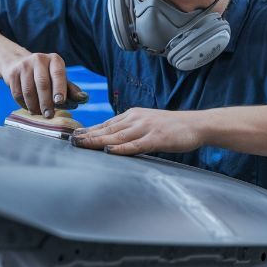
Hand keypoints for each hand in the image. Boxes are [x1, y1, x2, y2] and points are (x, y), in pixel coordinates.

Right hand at [0, 52, 87, 116]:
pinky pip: (18, 93)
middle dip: (46, 102)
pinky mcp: (12, 74)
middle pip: (42, 84)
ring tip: (39, 114)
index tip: (60, 102)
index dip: (59, 88)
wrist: (18, 63)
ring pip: (28, 90)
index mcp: (54, 59)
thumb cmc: (46, 75)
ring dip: (34, 106)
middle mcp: (39, 59)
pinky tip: (30, 108)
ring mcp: (24, 65)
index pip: (58, 74)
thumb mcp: (59, 79)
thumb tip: (84, 98)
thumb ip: (71, 89)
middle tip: (49, 115)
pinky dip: (24, 104)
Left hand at [70, 108, 203, 155]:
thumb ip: (131, 129)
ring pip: (117, 136)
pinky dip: (120, 148)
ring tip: (81, 144)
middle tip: (70, 140)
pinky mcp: (156, 139)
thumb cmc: (173, 127)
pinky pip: (135, 145)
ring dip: (97, 141)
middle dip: (87, 135)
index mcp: (133, 115)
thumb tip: (113, 140)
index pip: (107, 123)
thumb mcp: (148, 123)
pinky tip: (108, 151)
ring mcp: (146, 128)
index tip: (74, 135)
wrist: (196, 124)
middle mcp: (136, 119)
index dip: (89, 130)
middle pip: (107, 129)